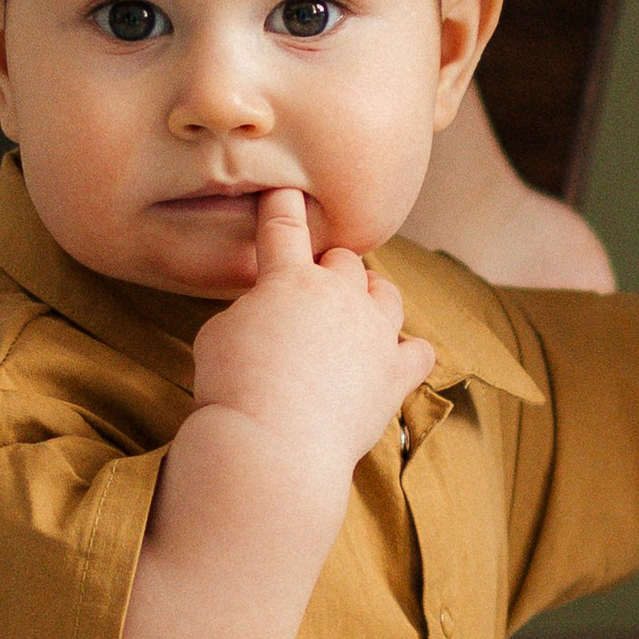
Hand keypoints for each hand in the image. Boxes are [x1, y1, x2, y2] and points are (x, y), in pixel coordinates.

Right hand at [191, 190, 436, 485]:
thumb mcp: (217, 334)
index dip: (282, 207)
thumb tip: (264, 317)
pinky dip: (409, 351)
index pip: (284, 227)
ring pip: (386, 293)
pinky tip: (397, 357)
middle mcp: (339, 295)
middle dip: (329, 270)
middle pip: (345, 261)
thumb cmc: (231, 389)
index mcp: (289, 278)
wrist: (272, 444)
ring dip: (371, 296)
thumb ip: (249, 312)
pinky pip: (420, 351)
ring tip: (357, 313)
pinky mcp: (395, 374)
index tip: (284, 194)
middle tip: (313, 291)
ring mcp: (374, 333)